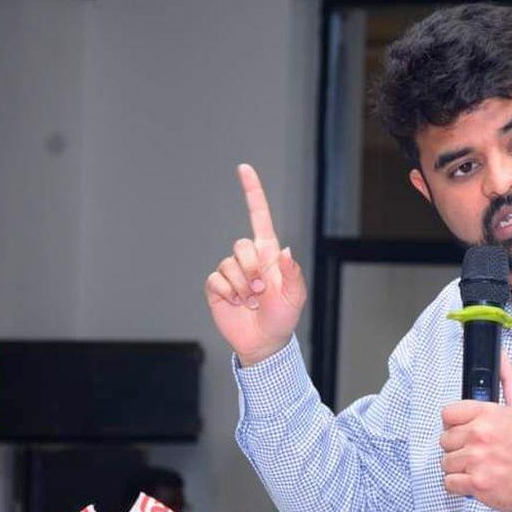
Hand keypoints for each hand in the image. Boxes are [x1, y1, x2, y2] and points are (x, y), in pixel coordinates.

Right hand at [204, 164, 307, 366]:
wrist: (263, 342)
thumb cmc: (283, 318)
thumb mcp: (296, 297)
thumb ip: (293, 273)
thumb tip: (285, 250)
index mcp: (269, 254)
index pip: (259, 217)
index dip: (252, 193)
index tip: (244, 169)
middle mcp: (248, 259)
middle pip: (241, 245)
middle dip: (252, 268)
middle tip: (261, 290)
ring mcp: (231, 273)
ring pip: (228, 264)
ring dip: (242, 285)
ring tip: (251, 300)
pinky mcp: (216, 287)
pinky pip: (215, 279)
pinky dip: (227, 293)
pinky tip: (236, 303)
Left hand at [439, 352, 511, 511]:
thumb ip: (508, 379)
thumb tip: (502, 356)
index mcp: (486, 414)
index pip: (447, 413)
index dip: (454, 423)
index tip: (465, 429)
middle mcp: (479, 435)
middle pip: (444, 439)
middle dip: (457, 446)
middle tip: (475, 449)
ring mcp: (476, 460)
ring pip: (445, 462)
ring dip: (458, 466)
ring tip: (477, 465)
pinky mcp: (475, 483)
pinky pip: (449, 482)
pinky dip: (459, 484)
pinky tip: (474, 478)